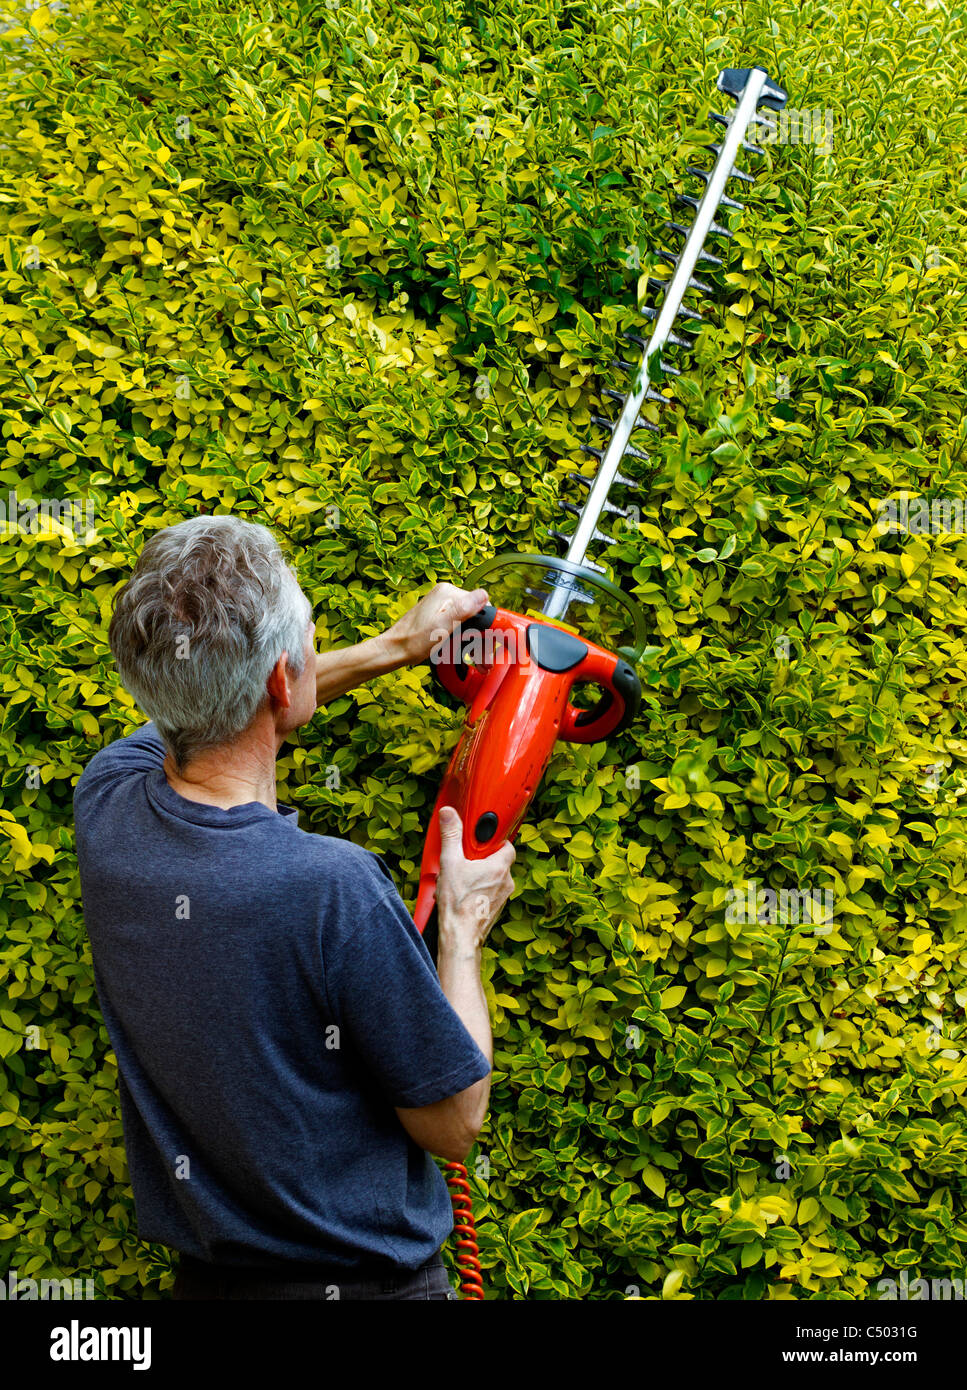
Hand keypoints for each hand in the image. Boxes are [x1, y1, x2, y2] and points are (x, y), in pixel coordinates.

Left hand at [380, 583, 488, 666]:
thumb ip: (462, 610)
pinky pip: (461, 628)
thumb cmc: (413, 641)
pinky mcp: (441, 617)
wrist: (394, 650)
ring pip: (470, 625)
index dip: (489, 628)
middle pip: (477, 617)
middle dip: (483, 641)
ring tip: (481, 665)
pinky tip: (469, 658)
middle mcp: (447, 596)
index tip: (491, 646)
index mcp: (448, 593)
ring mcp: (444, 607)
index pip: (482, 606)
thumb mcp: (441, 626)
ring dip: (476, 645)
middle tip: (486, 662)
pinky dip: (466, 643)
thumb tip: (483, 595)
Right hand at [435, 806, 515, 950]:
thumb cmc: (458, 904)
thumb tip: (450, 814)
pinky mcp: (496, 908)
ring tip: (459, 880)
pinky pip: (490, 892)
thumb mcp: (450, 863)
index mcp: (499, 866)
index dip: (492, 841)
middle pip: (498, 861)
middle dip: (481, 859)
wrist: (460, 937)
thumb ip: (451, 835)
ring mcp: (503, 896)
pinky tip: (463, 894)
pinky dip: (479, 890)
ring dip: (479, 876)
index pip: (506, 844)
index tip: (479, 840)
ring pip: (494, 878)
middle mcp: (506, 881)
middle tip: (464, 861)